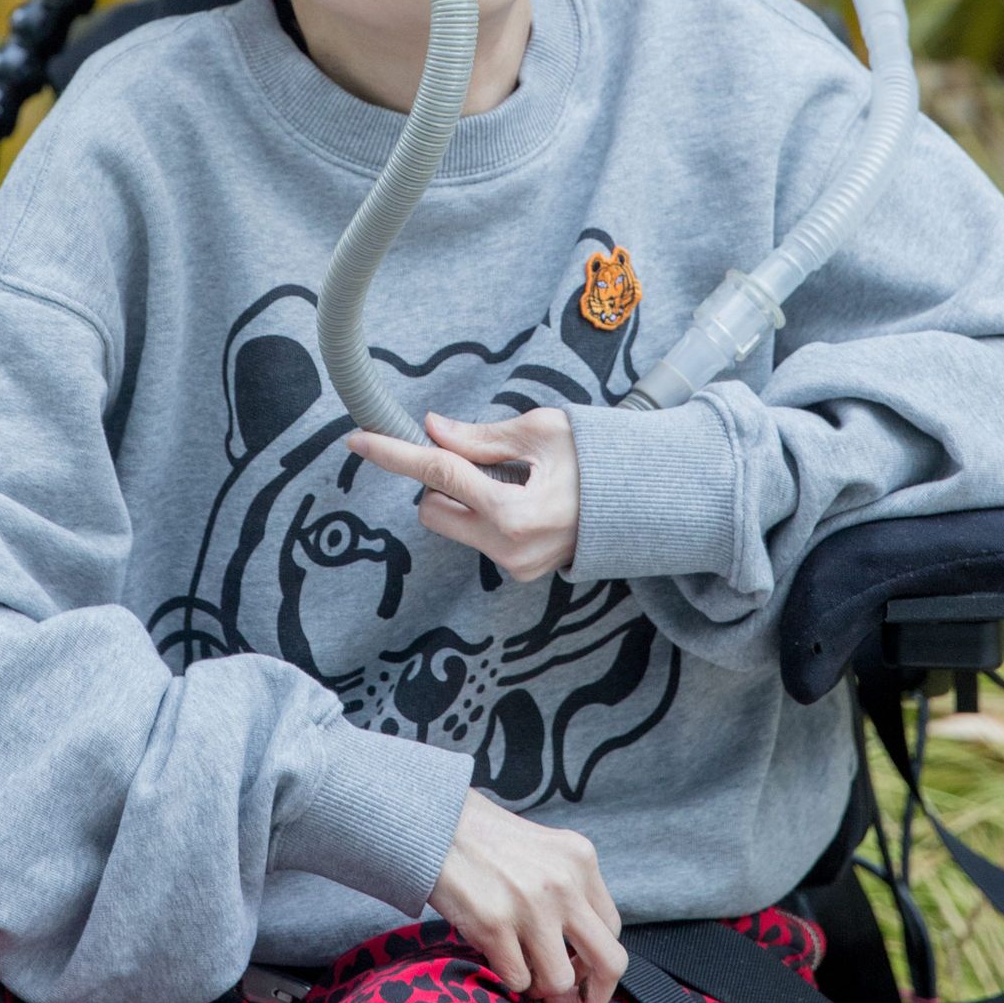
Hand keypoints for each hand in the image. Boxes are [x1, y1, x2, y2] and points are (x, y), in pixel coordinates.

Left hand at [346, 408, 580, 581]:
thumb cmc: (598, 459)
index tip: (360, 439)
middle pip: (433, 509)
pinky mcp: (521, 572)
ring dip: (466, 498)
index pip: (438, 474)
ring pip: (454, 524)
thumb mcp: (541, 432)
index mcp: (514, 511)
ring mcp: (515, 566)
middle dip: (442, 481)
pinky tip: (525, 501)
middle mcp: (508, 548)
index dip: (395, 453)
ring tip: (516, 482)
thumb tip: (432, 430)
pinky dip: (486, 514)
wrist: (643, 501)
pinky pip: (479, 536)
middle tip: (485, 459)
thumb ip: (480, 438)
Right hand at [430, 788, 626, 1002]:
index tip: (576, 968)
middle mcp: (564, 883)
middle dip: (592, 996)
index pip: (612, 930)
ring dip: (541, 987)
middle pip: (610, 963)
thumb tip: (582, 955)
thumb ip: (570, 891)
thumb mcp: (545, 851)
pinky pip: (518, 980)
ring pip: (561, 981)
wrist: (435, 822)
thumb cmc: (486, 840)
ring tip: (522, 969)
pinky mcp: (495, 925)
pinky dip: (508, 977)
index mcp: (580, 860)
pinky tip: (496, 954)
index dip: (596, 960)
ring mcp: (531, 906)